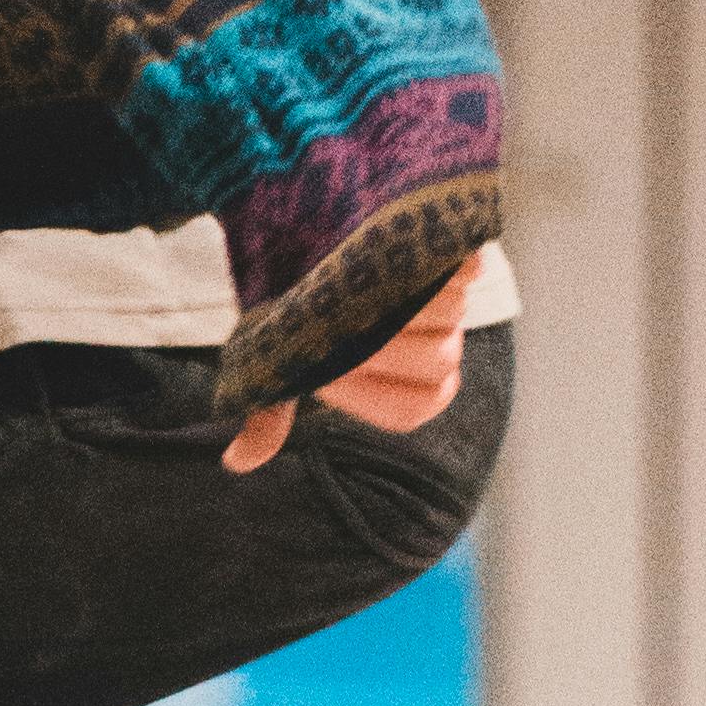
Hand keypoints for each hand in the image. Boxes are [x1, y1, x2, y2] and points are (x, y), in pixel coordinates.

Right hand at [221, 251, 484, 475]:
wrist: (304, 243)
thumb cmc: (294, 310)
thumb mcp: (278, 360)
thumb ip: (270, 411)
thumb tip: (238, 462)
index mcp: (395, 383)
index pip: (414, 407)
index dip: (383, 391)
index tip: (338, 364)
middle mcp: (428, 346)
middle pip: (439, 361)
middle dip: (392, 341)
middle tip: (346, 314)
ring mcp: (447, 302)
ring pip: (452, 315)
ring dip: (410, 300)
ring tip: (363, 279)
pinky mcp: (455, 258)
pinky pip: (467, 270)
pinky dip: (440, 264)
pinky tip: (391, 252)